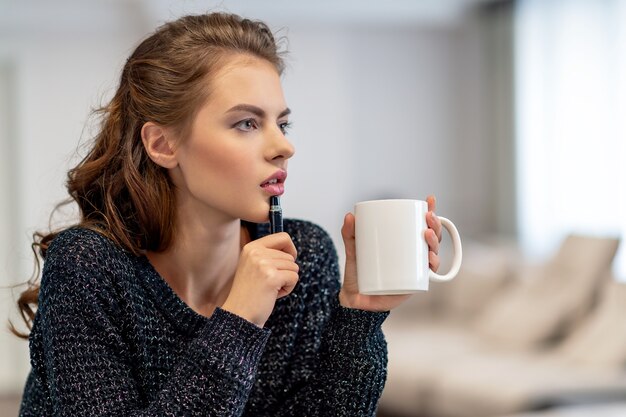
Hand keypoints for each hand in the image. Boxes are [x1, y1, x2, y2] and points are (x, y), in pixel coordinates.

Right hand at [222, 232, 298, 326]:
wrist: (239, 315)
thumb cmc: (250, 293)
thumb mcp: (254, 267)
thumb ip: (268, 255)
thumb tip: (292, 251)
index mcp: (251, 247)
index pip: (282, 237)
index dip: (291, 248)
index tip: (289, 260)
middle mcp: (256, 253)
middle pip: (290, 256)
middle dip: (285, 271)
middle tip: (269, 284)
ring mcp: (263, 264)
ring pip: (294, 267)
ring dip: (286, 281)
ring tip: (270, 289)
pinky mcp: (272, 277)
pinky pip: (294, 278)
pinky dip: (288, 288)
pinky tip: (273, 295)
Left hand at [338, 195, 442, 311]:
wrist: (354, 298)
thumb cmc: (358, 272)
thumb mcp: (353, 249)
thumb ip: (350, 233)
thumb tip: (350, 216)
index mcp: (404, 243)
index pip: (421, 225)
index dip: (431, 212)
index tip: (430, 199)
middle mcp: (414, 255)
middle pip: (433, 237)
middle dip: (435, 225)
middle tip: (428, 217)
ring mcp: (415, 270)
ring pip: (434, 253)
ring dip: (435, 242)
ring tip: (426, 234)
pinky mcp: (413, 284)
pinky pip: (429, 275)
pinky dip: (432, 266)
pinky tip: (430, 259)